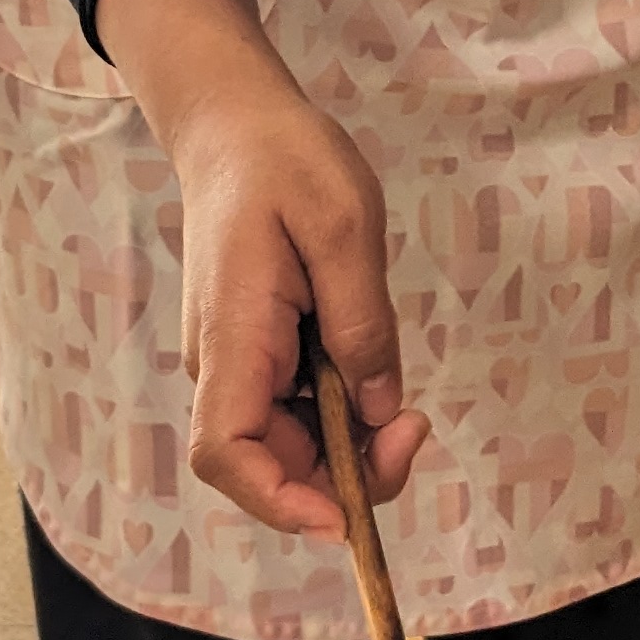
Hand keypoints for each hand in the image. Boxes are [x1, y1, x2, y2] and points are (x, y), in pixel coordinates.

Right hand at [93, 0, 430, 538]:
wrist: (235, 122)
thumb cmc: (286, 160)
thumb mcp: (343, 227)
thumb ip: (362, 323)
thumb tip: (378, 412)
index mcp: (232, 336)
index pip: (228, 454)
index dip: (281, 502)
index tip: (350, 517)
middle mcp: (223, 362)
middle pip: (266, 463)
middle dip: (342, 477)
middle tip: (416, 431)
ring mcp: (238, 358)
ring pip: (286, 441)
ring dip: (347, 447)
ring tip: (405, 408)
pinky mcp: (258, 349)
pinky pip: (295, 406)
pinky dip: (340, 413)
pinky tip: (372, 374)